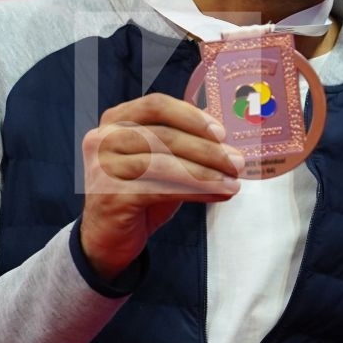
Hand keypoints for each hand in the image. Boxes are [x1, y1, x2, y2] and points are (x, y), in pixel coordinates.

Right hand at [79, 93, 240, 280]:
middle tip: (238, 162)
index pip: (156, 105)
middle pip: (165, 135)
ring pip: (164, 163)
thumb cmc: (138, 193)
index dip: (192, 116)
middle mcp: (104, 138)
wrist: (106, 237)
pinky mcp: (111, 194)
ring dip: (206, 172)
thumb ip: (182, 145)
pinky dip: (196, 191)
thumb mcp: (159, 162)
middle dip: (207, 149)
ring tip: (233, 182)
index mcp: (116, 120)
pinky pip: (162, 189)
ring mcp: (104, 166)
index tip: (222, 132)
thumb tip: (227, 143)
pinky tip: (218, 194)